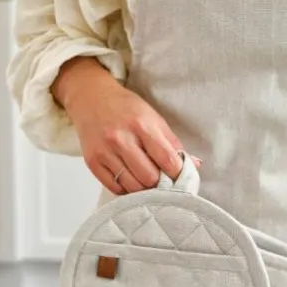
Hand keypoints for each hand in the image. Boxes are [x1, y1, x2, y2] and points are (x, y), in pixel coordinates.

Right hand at [52, 57, 199, 194]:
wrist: (91, 98)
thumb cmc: (126, 108)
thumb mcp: (153, 118)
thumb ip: (173, 143)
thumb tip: (195, 165)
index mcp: (142, 125)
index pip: (167, 160)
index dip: (177, 173)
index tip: (178, 176)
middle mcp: (121, 139)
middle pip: (149, 178)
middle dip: (159, 183)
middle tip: (161, 179)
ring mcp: (105, 152)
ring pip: (132, 187)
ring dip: (143, 189)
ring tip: (146, 180)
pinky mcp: (92, 162)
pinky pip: (115, 188)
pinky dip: (126, 189)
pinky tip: (131, 180)